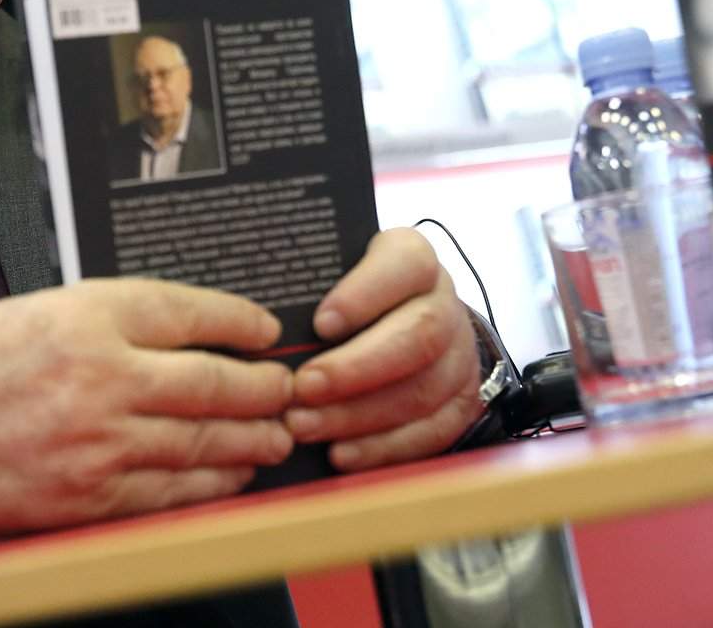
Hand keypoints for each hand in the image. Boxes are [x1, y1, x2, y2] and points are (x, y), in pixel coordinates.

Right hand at [0, 279, 294, 533]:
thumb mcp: (40, 311)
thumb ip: (111, 322)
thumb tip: (190, 335)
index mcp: (85, 315)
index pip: (189, 311)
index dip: (240, 323)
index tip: (267, 332)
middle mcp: (98, 376)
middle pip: (212, 383)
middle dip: (263, 390)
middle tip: (289, 389)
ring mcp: (95, 442)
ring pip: (202, 442)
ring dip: (250, 441)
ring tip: (275, 435)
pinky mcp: (86, 496)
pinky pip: (170, 493)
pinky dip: (211, 486)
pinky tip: (232, 476)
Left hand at [284, 228, 482, 471]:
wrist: (408, 325)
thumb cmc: (352, 298)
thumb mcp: (333, 275)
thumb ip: (307, 287)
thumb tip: (251, 317)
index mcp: (413, 259)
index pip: (404, 264)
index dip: (365, 295)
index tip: (320, 323)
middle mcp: (443, 303)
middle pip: (417, 336)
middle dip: (355, 369)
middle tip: (302, 387)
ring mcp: (459, 355)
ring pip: (421, 390)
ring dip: (358, 416)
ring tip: (304, 426)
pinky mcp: (460, 402)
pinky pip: (431, 431)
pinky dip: (383, 447)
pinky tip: (340, 453)